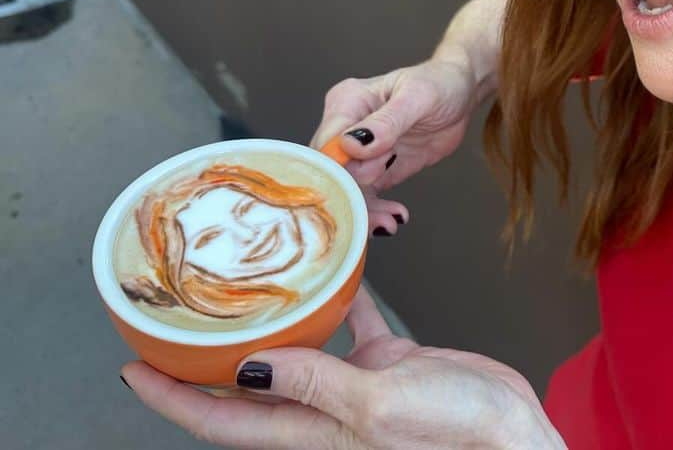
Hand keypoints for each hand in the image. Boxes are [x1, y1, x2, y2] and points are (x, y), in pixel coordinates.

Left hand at [121, 285, 565, 449]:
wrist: (511, 430)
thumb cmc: (456, 432)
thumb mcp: (378, 406)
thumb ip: (315, 384)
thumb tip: (246, 367)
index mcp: (310, 430)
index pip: (220, 418)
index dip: (171, 397)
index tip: (134, 366)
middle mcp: (322, 410)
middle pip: (244, 385)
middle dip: (204, 357)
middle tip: (175, 318)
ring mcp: (355, 385)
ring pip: (295, 349)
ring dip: (268, 321)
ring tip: (246, 284)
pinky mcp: (388, 363)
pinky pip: (354, 323)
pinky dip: (343, 295)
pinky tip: (340, 266)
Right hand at [310, 59, 476, 236]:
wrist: (461, 93)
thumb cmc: (438, 83)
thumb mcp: (417, 97)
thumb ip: (387, 122)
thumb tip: (353, 145)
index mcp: (347, 102)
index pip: (327, 144)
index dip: (338, 170)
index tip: (361, 188)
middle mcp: (346, 128)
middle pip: (333, 171)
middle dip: (352, 197)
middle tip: (379, 218)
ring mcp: (361, 151)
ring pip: (348, 188)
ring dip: (365, 210)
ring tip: (390, 223)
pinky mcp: (378, 170)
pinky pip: (368, 195)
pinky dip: (377, 210)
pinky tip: (396, 217)